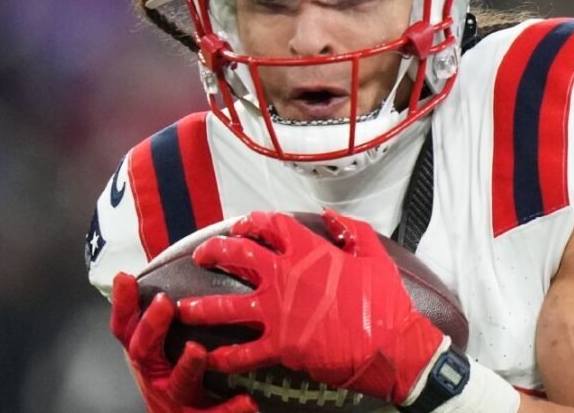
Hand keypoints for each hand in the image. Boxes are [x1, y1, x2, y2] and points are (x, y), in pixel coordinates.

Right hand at [110, 272, 257, 412]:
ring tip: (199, 351)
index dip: (122, 303)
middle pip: (142, 350)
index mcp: (147, 353)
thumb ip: (173, 310)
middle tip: (165, 303)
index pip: (125, 326)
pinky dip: (229, 408)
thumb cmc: (181, 372)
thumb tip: (195, 257)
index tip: (126, 277)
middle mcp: (154, 374)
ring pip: (176, 384)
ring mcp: (173, 398)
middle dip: (151, 326)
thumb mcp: (167, 343)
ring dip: (187, 366)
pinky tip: (247, 401)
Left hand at [178, 210, 444, 404]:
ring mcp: (279, 313)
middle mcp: (286, 277)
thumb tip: (330, 216)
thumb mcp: (375, 254)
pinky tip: (210, 358)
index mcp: (309, 252)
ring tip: (182, 309)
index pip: (269, 225)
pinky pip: (243, 353)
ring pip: (226, 306)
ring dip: (201, 307)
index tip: (241, 226)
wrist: (390, 346)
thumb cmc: (385, 302)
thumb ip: (350, 230)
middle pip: (237, 256)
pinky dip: (224, 357)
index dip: (251, 222)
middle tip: (201, 256)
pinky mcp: (280, 346)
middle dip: (214, 252)